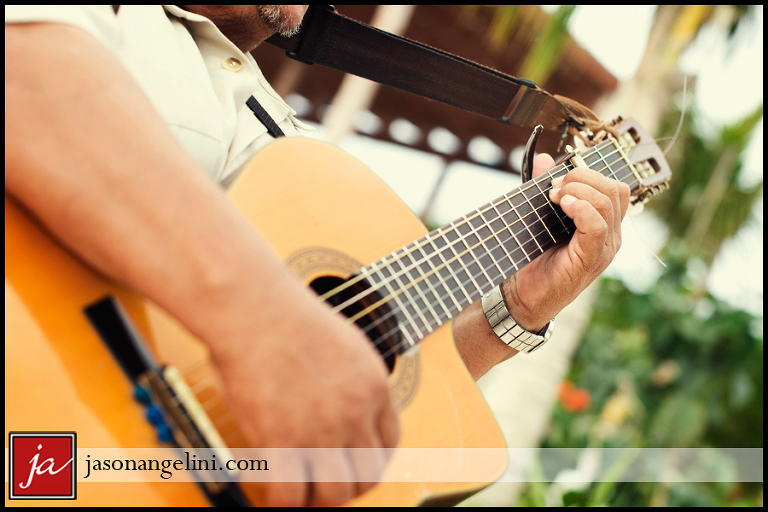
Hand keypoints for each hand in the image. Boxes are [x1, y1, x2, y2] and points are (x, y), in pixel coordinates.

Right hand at [209, 285, 398, 506]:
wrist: (253, 305)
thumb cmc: (284, 315)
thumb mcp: (342, 343)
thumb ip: (350, 380)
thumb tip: (341, 408)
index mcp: (374, 385)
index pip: (388, 444)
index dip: (369, 463)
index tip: (350, 467)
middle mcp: (356, 411)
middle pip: (367, 476)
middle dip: (347, 488)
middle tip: (323, 487)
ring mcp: (322, 429)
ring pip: (335, 495)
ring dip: (316, 500)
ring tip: (298, 492)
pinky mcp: (283, 440)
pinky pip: (290, 496)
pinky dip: (281, 503)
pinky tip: (271, 492)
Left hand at [501, 153, 629, 332]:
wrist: (523, 297)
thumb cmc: (534, 258)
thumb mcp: (540, 216)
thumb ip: (545, 187)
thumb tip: (545, 158)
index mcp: (603, 225)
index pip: (614, 188)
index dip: (590, 173)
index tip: (558, 176)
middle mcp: (610, 236)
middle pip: (615, 190)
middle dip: (584, 177)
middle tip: (555, 185)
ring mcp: (604, 248)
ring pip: (609, 203)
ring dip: (580, 190)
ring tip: (555, 196)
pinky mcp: (591, 259)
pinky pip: (598, 225)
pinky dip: (581, 208)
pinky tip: (563, 205)